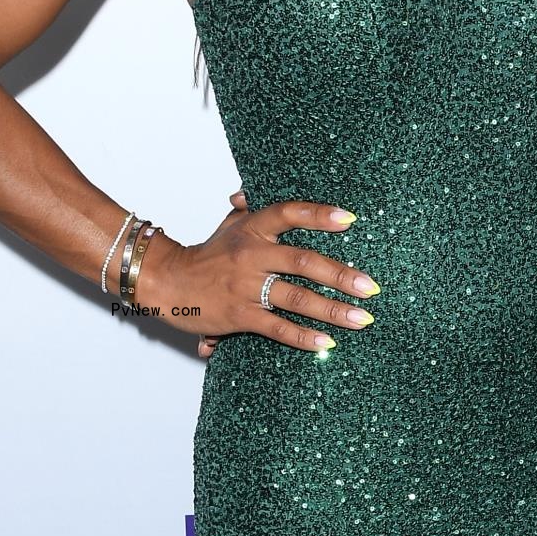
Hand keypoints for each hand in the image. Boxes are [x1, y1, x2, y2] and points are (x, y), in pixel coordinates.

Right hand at [138, 197, 377, 354]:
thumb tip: (247, 192)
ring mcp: (246, 287)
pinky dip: (304, 337)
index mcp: (251, 229)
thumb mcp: (227, 226)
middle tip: (370, 287)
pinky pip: (278, 327)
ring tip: (361, 319)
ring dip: (333, 310)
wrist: (165, 283)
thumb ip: (247, 210)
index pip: (288, 213)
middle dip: (341, 275)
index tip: (350, 220)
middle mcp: (251, 255)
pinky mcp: (240, 315)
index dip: (319, 215)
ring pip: (296, 297)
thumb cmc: (204, 256)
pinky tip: (326, 343)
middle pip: (303, 261)